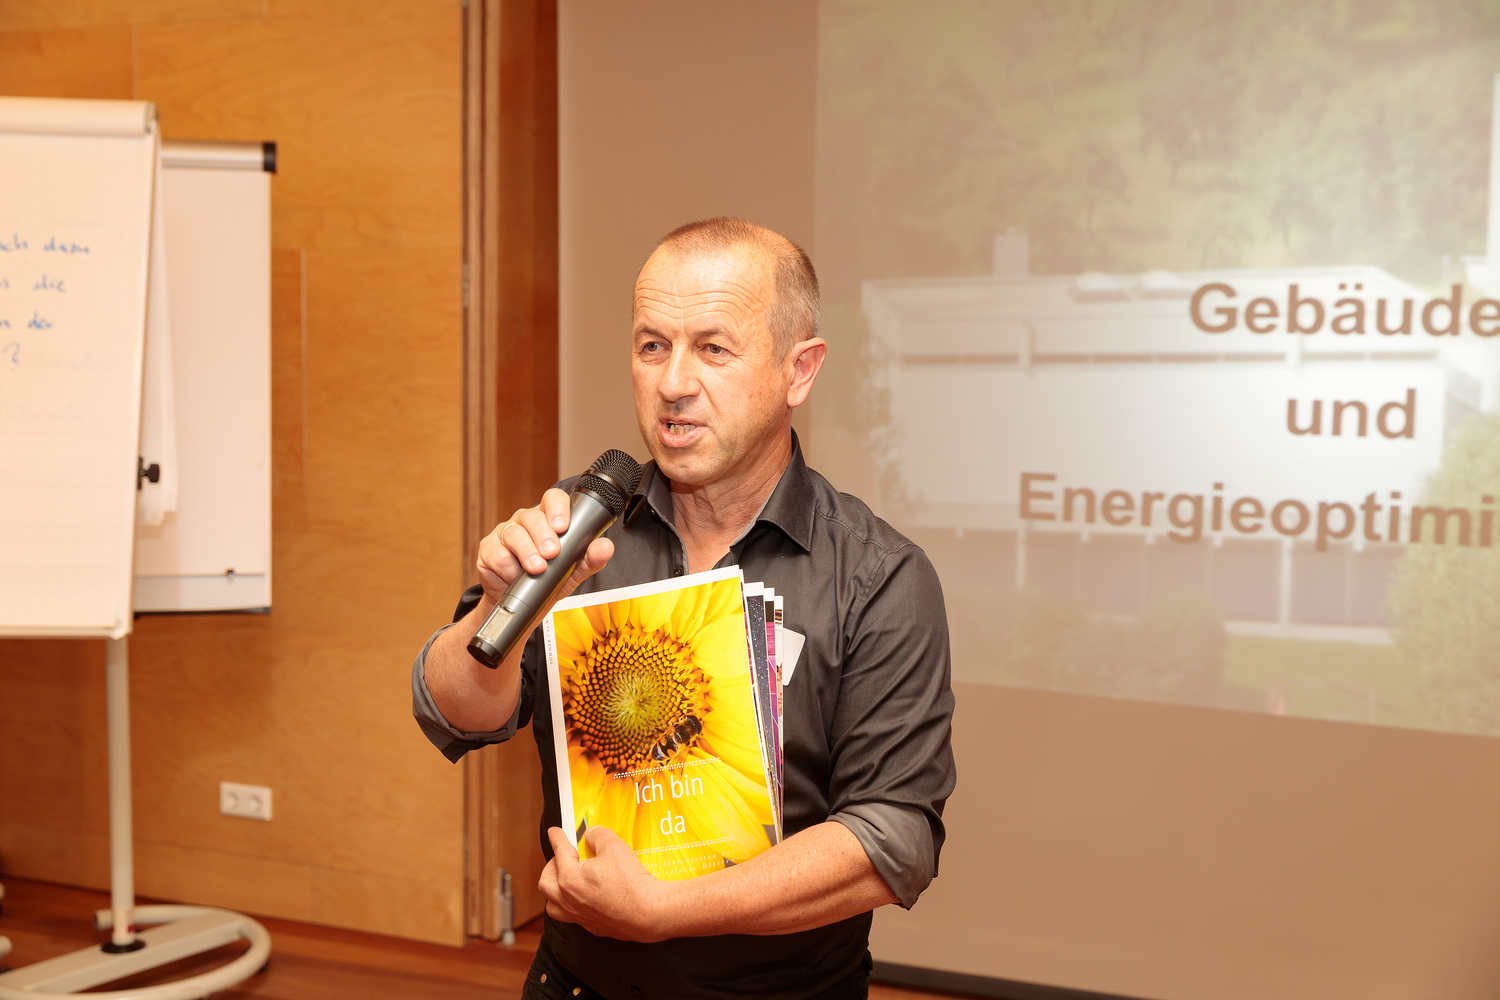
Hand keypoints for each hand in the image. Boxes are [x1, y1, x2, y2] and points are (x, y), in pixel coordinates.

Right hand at [476, 488, 613, 606]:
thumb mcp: (573, 572)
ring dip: (527, 551)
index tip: (563, 526)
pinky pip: (496, 554)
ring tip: (537, 568)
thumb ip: (590, 558)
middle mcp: (525, 522)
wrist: (523, 605)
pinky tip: (515, 577)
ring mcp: (505, 534)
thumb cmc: (547, 581)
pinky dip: (508, 568)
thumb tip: (606, 547)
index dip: (558, 508)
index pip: (553, 500)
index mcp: (547, 519)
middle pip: (531, 517)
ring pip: (513, 534)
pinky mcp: (488, 550)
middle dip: (543, 535)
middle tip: (552, 553)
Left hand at [538, 826, 674, 941]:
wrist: (647, 913)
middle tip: (561, 858)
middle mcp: (568, 900)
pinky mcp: (592, 926)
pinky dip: (572, 905)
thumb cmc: (630, 882)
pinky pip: (572, 916)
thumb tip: (591, 835)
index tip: (554, 832)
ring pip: (553, 905)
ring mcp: (579, 916)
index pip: (559, 852)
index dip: (556, 839)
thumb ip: (598, 836)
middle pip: (546, 882)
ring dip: (555, 891)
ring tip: (565, 882)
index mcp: (569, 878)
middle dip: (551, 867)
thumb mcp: (614, 846)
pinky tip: (584, 898)